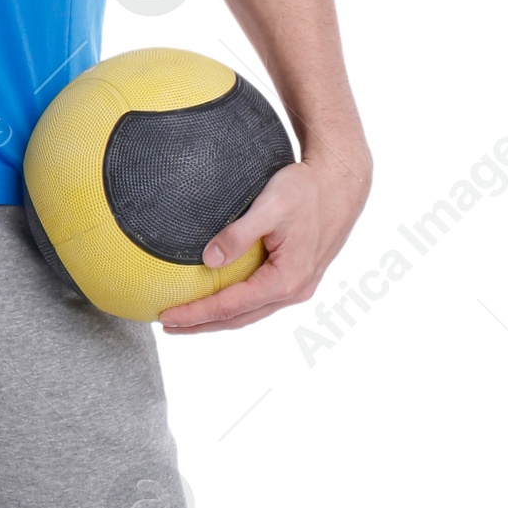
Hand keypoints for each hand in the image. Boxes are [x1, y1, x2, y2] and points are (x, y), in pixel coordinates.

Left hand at [158, 148, 370, 334]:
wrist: (341, 183)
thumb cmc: (306, 190)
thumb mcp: (270, 206)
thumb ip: (239, 234)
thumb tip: (209, 259)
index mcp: (286, 279)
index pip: (230, 306)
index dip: (195, 313)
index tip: (165, 316)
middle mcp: (294, 291)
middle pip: (238, 318)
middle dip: (200, 324)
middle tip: (166, 325)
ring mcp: (298, 287)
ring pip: (250, 312)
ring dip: (217, 318)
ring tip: (186, 319)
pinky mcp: (298, 278)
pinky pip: (260, 300)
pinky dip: (235, 305)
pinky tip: (218, 299)